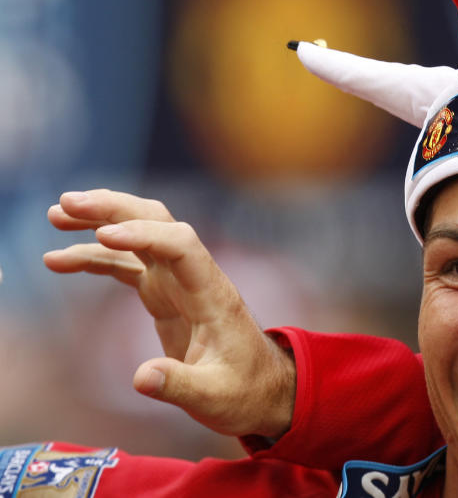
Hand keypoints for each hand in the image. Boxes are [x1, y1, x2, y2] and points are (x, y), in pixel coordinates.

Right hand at [43, 189, 295, 438]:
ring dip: (100, 221)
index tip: (104, 235)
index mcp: (212, 294)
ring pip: (139, 236)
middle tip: (68, 203)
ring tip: (55, 214)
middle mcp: (194, 277)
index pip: (182, 246)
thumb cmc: (244, 390)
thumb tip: (141, 378)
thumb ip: (180, 386)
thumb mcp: (215, 396)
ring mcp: (178, 282)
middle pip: (158, 225)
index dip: (145, 235)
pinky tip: (58, 259)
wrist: (259, 388)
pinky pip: (126, 264)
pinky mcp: (164, 293)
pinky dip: (95, 257)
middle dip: (115, 208)